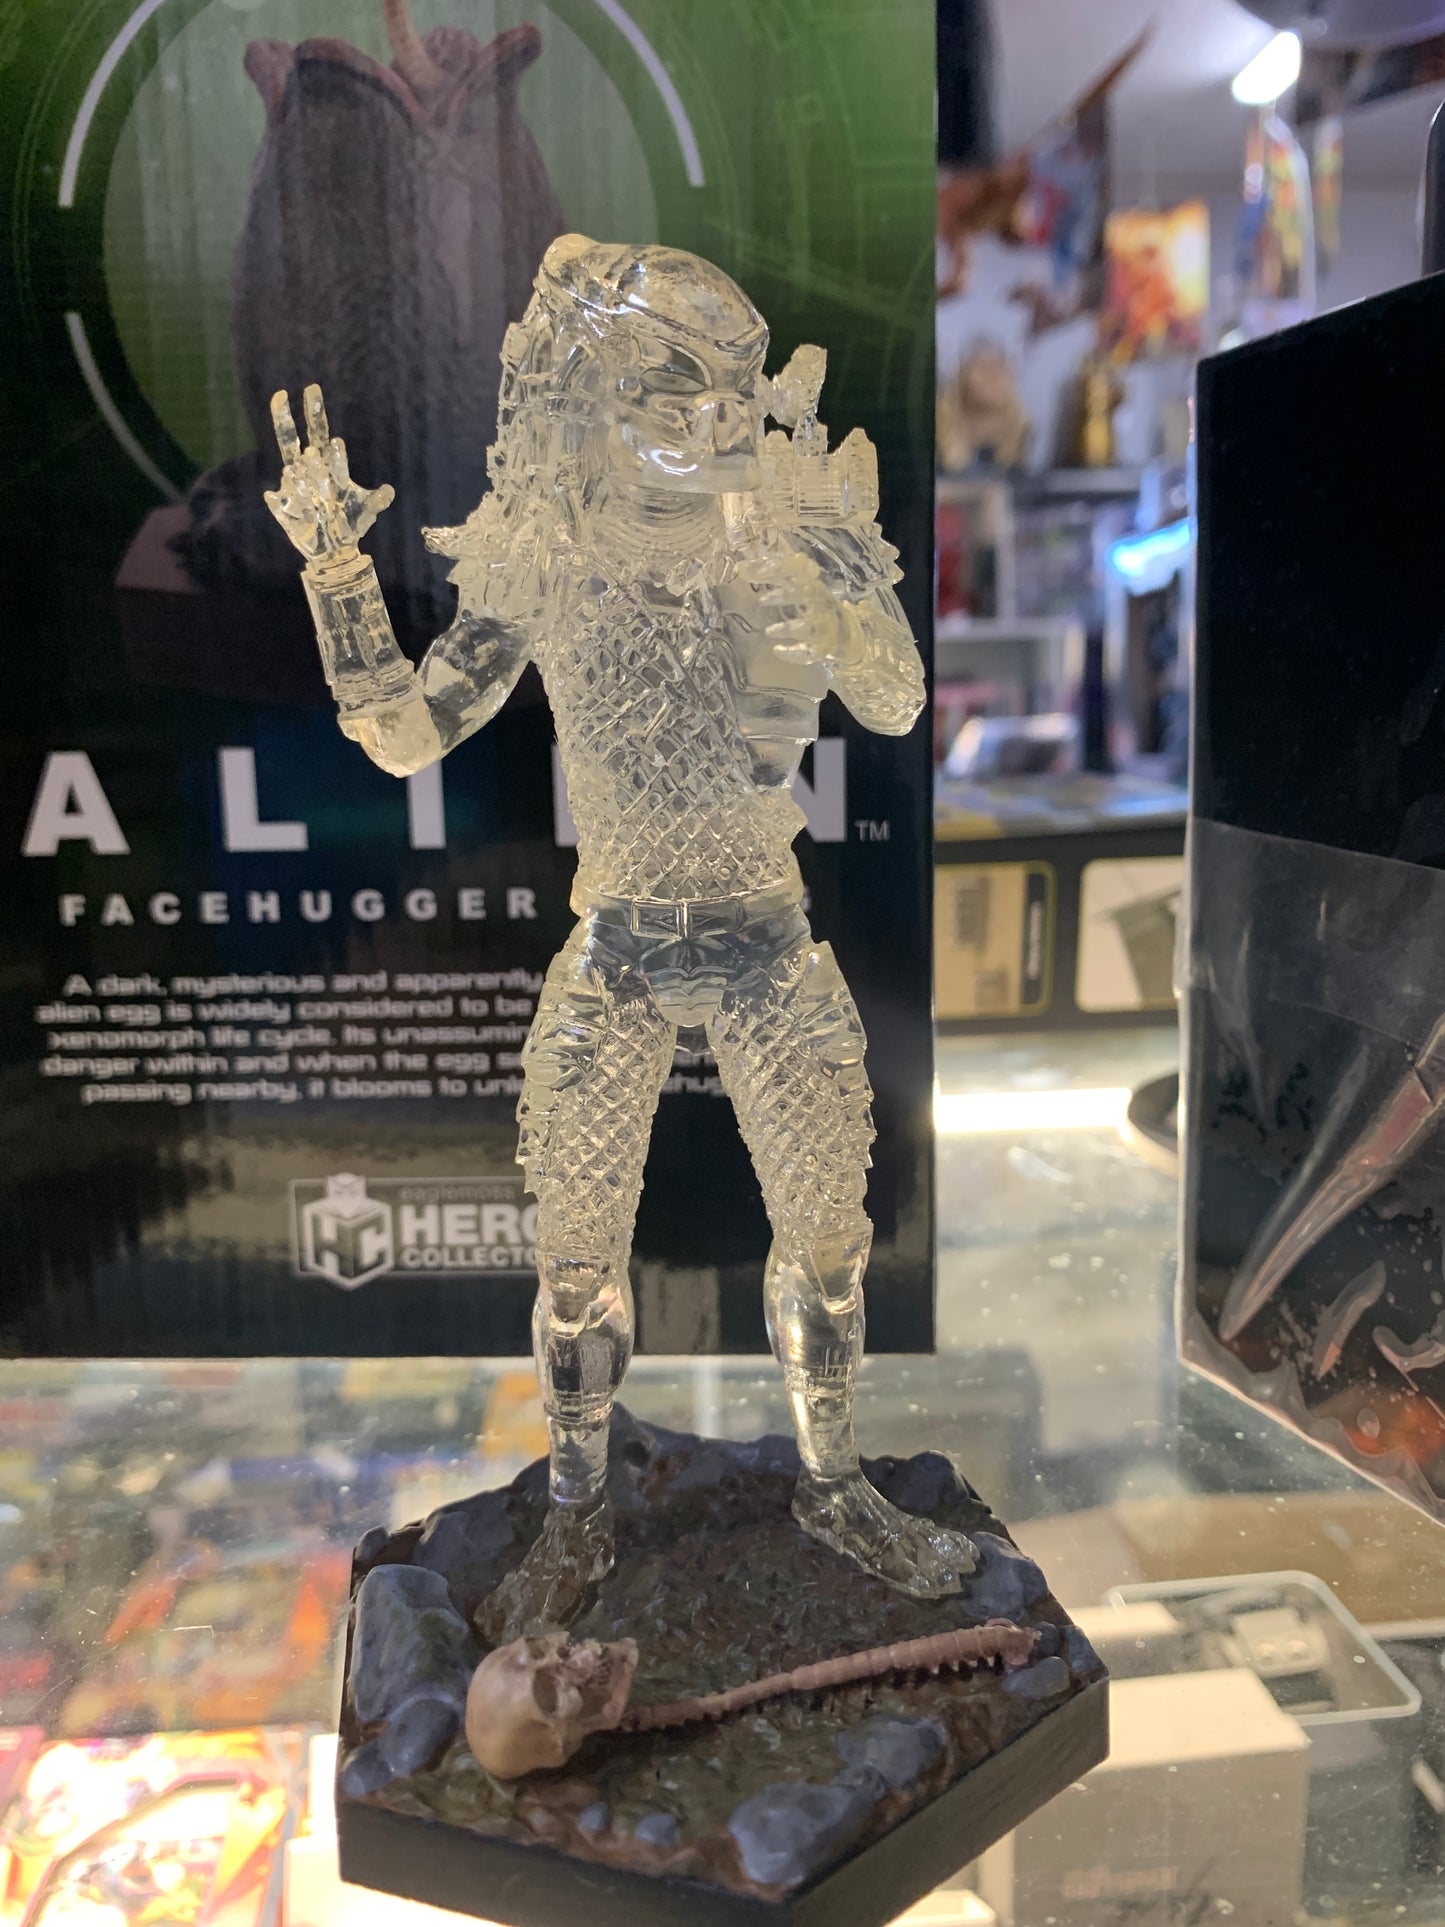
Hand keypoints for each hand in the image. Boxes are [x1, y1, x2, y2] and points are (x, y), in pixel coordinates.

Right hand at [264, 385, 393, 567]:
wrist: (335, 550)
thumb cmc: (351, 524)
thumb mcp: (367, 511)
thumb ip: (377, 500)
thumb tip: (388, 491)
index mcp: (327, 465)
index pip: (320, 434)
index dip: (318, 418)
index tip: (328, 423)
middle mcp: (306, 471)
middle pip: (292, 440)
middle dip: (285, 417)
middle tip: (280, 393)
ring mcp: (292, 488)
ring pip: (291, 472)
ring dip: (298, 475)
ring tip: (304, 480)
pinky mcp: (283, 508)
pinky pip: (279, 501)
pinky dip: (279, 500)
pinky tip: (275, 498)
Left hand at [744, 549, 857, 669]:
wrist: (846, 633)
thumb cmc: (814, 604)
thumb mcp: (797, 585)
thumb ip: (773, 575)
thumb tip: (741, 567)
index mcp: (813, 583)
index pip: (799, 570)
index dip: (780, 567)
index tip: (758, 570)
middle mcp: (820, 601)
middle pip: (807, 595)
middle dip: (785, 597)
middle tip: (761, 600)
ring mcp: (824, 625)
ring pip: (808, 626)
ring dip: (788, 628)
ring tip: (769, 632)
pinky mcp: (823, 647)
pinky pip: (809, 651)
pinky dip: (794, 653)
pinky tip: (777, 650)